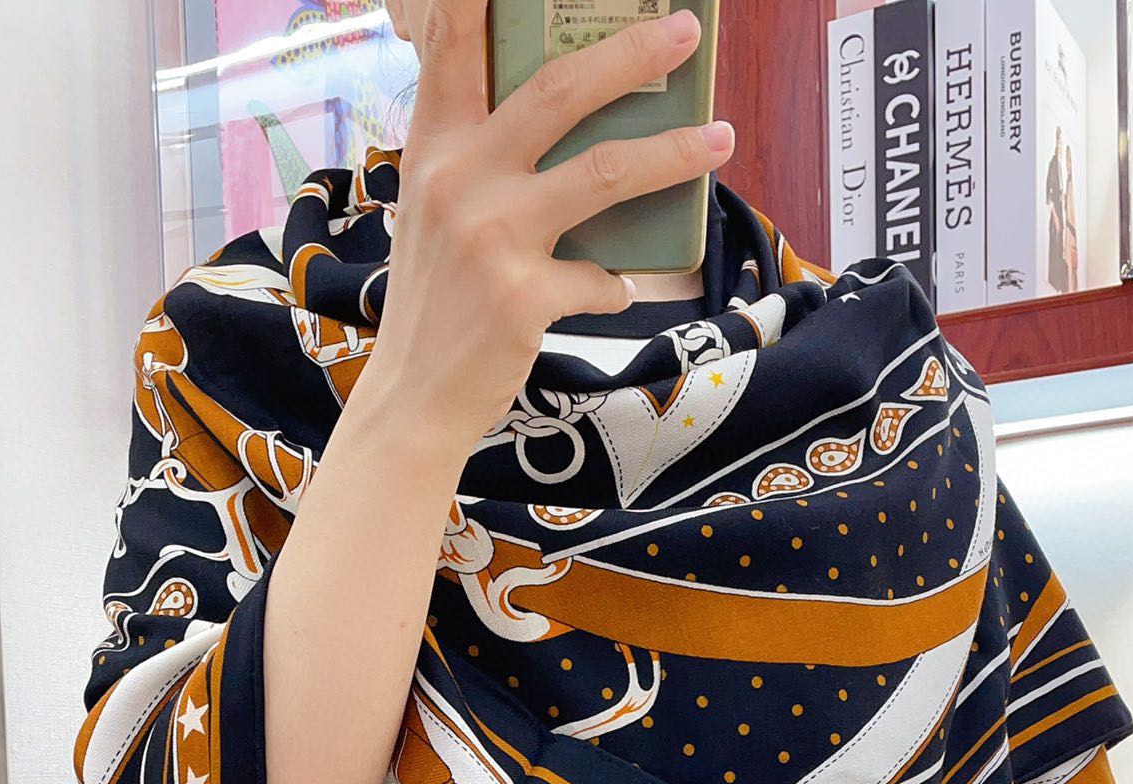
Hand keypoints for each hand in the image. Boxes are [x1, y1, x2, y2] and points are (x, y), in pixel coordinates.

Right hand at [366, 0, 733, 447]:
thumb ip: (479, 165)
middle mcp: (459, 179)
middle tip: (685, 32)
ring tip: (719, 141)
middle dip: (632, 54)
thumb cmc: (433, 304)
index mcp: (434, 148)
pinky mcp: (522, 295)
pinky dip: (617, 283)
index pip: (454, 45)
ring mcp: (491, 236)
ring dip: (672, 153)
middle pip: (559, 90)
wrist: (412, 399)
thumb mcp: (434, 215)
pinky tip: (617, 288)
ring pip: (605, 171)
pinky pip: (600, 276)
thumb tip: (570, 133)